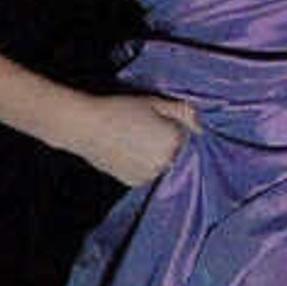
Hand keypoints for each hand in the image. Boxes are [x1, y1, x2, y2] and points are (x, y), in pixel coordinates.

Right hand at [74, 90, 196, 187]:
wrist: (86, 127)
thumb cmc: (119, 109)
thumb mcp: (155, 102)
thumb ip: (183, 112)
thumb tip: (200, 125)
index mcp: (174, 141)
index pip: (190, 138)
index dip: (179, 128)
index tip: (165, 122)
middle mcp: (165, 163)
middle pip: (178, 155)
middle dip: (170, 144)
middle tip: (148, 130)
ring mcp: (150, 176)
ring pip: (163, 166)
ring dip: (158, 157)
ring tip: (137, 140)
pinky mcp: (135, 183)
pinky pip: (149, 174)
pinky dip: (144, 165)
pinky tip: (129, 151)